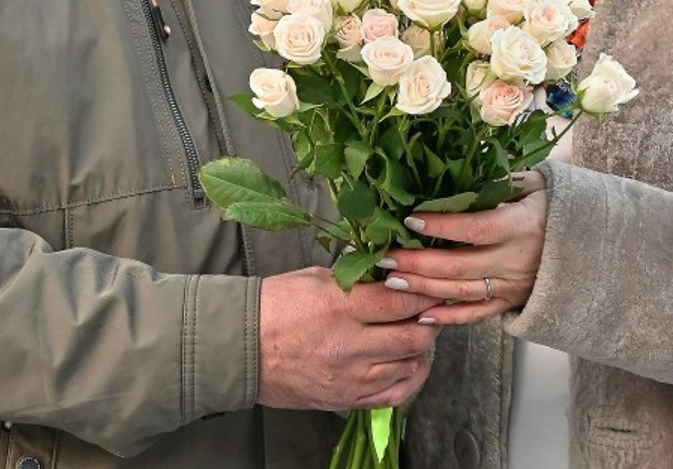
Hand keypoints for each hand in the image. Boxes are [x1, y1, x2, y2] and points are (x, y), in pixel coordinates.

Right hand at [258, 266, 441, 410]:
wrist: (241, 349)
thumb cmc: (274, 306)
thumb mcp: (315, 277)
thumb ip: (355, 278)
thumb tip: (387, 271)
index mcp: (340, 308)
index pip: (401, 301)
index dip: (422, 291)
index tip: (429, 283)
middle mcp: (349, 346)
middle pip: (413, 336)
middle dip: (429, 318)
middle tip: (431, 306)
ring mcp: (350, 378)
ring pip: (409, 366)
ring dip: (421, 347)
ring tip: (419, 330)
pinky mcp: (347, 400)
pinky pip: (394, 394)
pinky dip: (410, 377)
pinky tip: (411, 362)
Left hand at [379, 172, 548, 325]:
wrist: (592, 248)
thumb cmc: (554, 207)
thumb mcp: (534, 184)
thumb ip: (500, 180)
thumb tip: (461, 170)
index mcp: (521, 226)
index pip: (474, 229)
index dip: (442, 226)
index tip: (410, 220)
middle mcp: (515, 261)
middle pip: (460, 267)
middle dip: (418, 264)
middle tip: (386, 259)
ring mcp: (513, 286)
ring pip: (462, 293)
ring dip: (424, 289)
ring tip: (392, 282)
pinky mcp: (511, 302)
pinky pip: (477, 315)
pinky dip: (449, 318)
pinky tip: (421, 315)